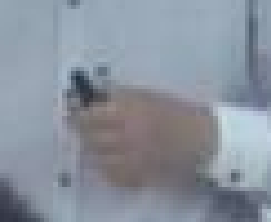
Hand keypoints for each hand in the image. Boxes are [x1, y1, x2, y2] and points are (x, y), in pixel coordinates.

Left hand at [65, 85, 218, 190]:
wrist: (200, 138)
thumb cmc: (173, 110)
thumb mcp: (145, 94)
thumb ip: (119, 94)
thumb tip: (94, 94)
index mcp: (128, 109)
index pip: (89, 113)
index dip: (76, 112)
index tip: (69, 109)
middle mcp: (126, 134)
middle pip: (89, 136)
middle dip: (80, 130)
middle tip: (76, 125)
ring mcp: (131, 158)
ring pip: (96, 157)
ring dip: (90, 149)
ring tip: (91, 142)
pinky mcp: (139, 177)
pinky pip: (111, 177)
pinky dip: (104, 169)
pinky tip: (106, 161)